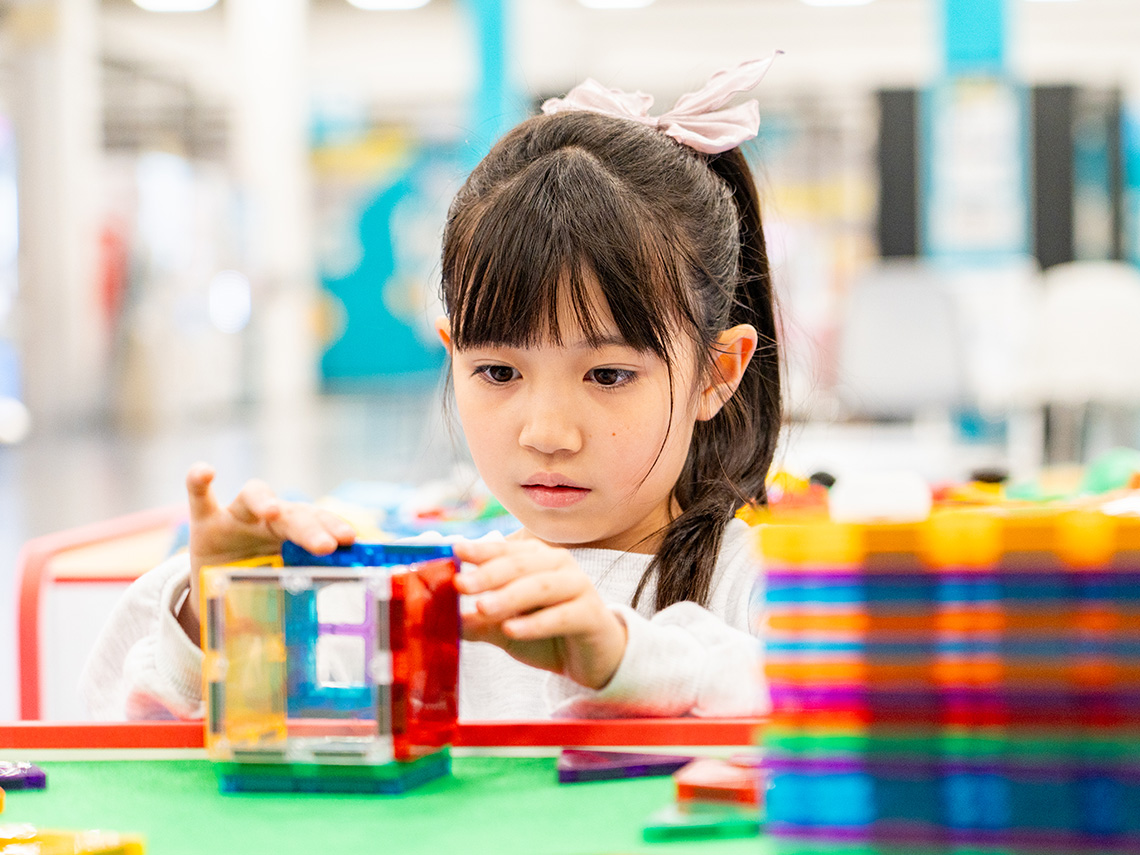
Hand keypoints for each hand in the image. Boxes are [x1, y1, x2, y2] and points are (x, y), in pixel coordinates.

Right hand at [178, 462, 355, 642]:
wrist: (216, 587)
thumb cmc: (258, 579)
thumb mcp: (282, 585)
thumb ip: (303, 589)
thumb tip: (334, 610)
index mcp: (292, 533)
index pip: (317, 522)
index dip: (333, 527)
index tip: (349, 539)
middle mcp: (268, 520)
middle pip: (291, 513)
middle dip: (309, 527)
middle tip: (325, 545)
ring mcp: (236, 517)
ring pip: (252, 496)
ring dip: (262, 500)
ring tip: (270, 512)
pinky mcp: (204, 522)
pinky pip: (199, 497)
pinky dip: (199, 481)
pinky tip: (206, 471)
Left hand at [453, 539, 627, 690]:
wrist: (591, 659)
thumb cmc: (547, 633)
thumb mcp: (504, 626)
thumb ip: (477, 620)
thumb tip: (440, 618)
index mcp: (535, 558)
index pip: (504, 549)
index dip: (480, 549)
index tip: (455, 551)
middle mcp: (558, 565)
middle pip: (520, 564)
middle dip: (488, 574)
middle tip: (461, 585)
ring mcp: (578, 586)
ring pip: (540, 586)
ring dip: (509, 596)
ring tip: (483, 608)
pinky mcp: (591, 614)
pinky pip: (562, 615)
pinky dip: (536, 622)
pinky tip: (512, 630)